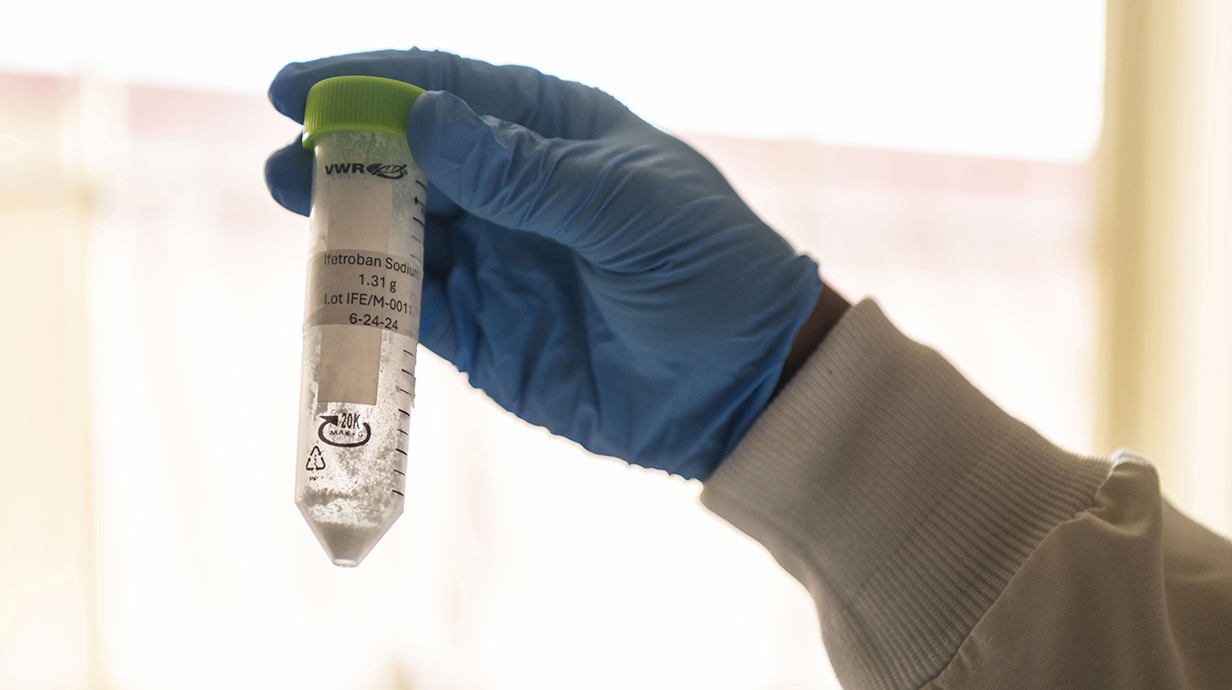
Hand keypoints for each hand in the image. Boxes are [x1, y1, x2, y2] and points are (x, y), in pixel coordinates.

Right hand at [265, 49, 821, 479]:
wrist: (741, 386)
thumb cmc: (708, 269)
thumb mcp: (627, 207)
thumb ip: (526, 171)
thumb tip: (426, 122)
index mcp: (555, 130)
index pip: (450, 88)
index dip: (372, 82)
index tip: (296, 88)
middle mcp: (515, 189)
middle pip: (410, 156)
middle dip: (346, 151)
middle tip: (288, 157)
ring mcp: (495, 261)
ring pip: (400, 229)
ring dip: (348, 219)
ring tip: (297, 206)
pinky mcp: (484, 333)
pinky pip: (412, 306)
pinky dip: (371, 294)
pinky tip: (336, 280)